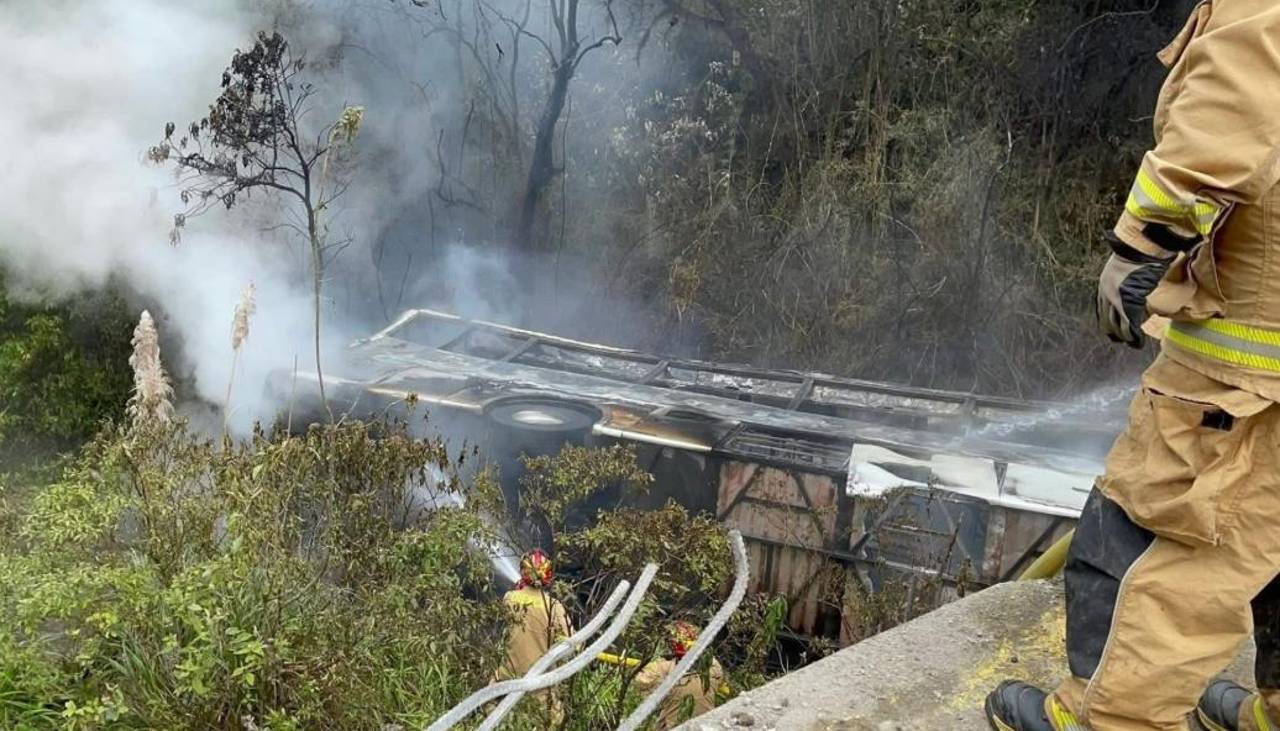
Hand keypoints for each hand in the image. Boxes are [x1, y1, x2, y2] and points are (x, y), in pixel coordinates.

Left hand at [1096, 232, 1172, 348]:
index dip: (1107, 320)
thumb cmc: (1138, 253)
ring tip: (1130, 342)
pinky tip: (1137, 341)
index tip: (1111, 329)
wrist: (1141, 247)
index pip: (1101, 309)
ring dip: (1124, 335)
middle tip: (1120, 339)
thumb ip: (1124, 280)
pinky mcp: (1128, 302)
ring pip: (1117, 324)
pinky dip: (1133, 335)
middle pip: (1106, 319)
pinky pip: (1129, 323)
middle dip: (1113, 331)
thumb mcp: (1123, 268)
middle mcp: (1105, 293)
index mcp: (1103, 285)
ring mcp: (1115, 298)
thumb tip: (1132, 286)